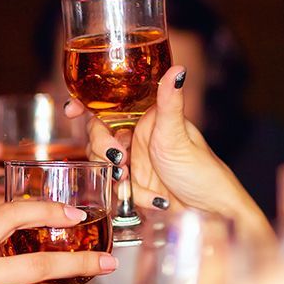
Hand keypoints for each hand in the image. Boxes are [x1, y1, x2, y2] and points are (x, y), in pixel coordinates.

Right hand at [67, 65, 272, 239]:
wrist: (211, 213)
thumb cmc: (202, 171)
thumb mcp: (178, 136)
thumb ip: (170, 103)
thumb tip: (177, 69)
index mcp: (147, 117)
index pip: (109, 105)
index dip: (86, 104)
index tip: (72, 109)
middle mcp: (137, 137)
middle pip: (97, 134)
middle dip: (101, 147)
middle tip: (119, 159)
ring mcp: (134, 163)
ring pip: (101, 162)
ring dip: (113, 173)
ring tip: (130, 180)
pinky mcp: (133, 187)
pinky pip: (115, 188)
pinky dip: (131, 195)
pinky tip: (154, 199)